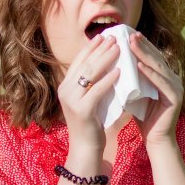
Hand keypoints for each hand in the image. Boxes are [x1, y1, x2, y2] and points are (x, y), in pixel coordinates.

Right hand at [57, 35, 119, 153]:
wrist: (86, 148)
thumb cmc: (92, 123)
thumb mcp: (90, 98)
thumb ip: (94, 83)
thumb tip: (109, 63)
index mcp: (66, 86)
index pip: (78, 61)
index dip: (91, 47)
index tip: (103, 36)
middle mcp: (65, 90)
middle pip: (84, 64)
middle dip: (100, 49)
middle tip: (114, 37)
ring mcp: (72, 100)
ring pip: (90, 74)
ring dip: (105, 59)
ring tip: (118, 48)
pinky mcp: (82, 110)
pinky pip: (97, 90)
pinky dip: (109, 79)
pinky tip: (120, 71)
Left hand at [129, 32, 182, 146]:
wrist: (155, 139)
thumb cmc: (144, 117)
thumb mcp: (135, 92)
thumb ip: (131, 78)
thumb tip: (114, 62)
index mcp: (165, 77)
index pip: (152, 57)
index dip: (142, 45)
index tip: (128, 34)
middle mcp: (173, 79)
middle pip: (156, 58)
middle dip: (142, 45)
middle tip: (130, 34)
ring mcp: (176, 87)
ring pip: (158, 67)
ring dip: (145, 54)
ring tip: (132, 44)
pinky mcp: (175, 97)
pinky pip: (161, 82)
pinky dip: (150, 73)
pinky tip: (139, 65)